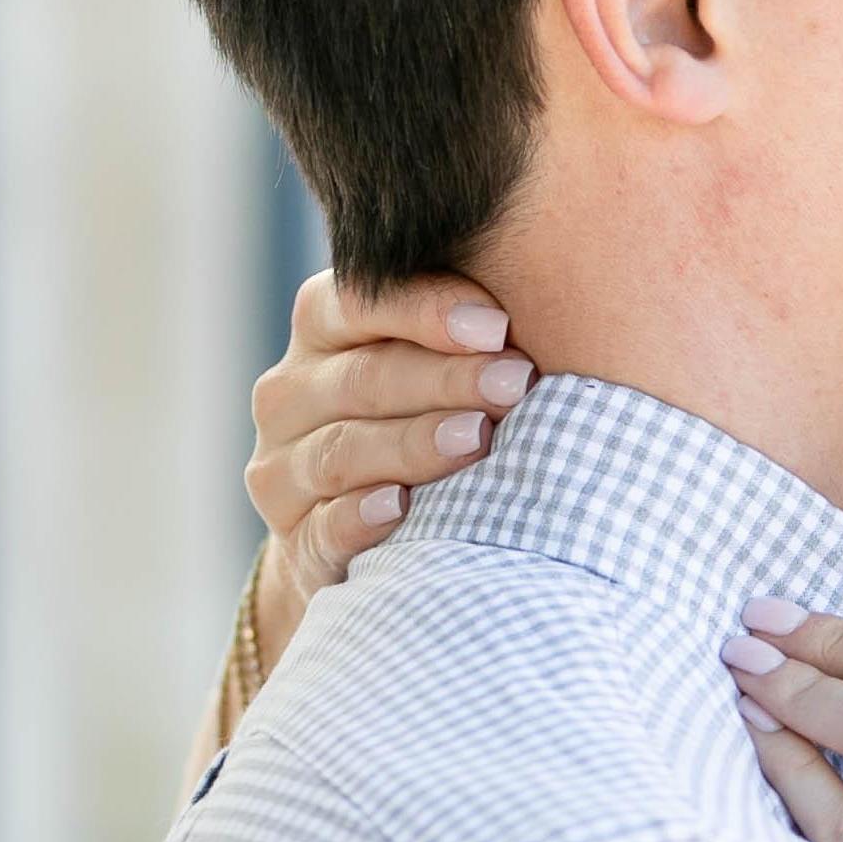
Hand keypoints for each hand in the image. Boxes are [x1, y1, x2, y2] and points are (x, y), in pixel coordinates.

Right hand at [235, 262, 528, 644]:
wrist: (366, 540)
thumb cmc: (431, 421)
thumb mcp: (442, 367)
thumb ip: (471, 333)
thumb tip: (558, 299)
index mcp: (322, 329)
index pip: (360, 301)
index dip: (427, 310)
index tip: (498, 325)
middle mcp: (291, 394)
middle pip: (363, 378)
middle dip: (444, 379)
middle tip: (516, 383)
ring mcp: (283, 470)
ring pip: (342, 451)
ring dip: (413, 444)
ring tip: (479, 440)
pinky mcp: (295, 542)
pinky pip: (323, 527)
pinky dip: (361, 517)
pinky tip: (402, 508)